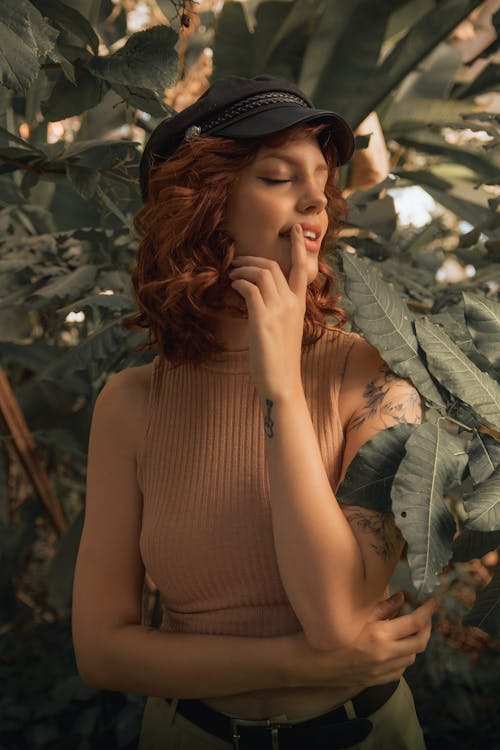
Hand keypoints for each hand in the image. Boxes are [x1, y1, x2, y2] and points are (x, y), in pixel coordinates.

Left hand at [228, 224, 308, 399]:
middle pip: (272, 266)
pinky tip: (232, 286)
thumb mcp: (285, 330)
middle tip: (237, 262)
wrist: (283, 383)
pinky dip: (239, 282)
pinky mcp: (262, 319)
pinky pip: (249, 288)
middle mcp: (291, 304)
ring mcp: (278, 310)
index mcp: (299, 305)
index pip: (302, 269)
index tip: (297, 230)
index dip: (299, 248)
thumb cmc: (281, 361)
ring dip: (242, 269)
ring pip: (260, 273)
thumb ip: (279, 311)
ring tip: (231, 275)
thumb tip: (261, 300)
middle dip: (252, 259)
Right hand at [288, 592, 436, 690]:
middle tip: (424, 615)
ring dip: (415, 643)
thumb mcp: (356, 615)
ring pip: (411, 658)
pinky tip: (396, 648)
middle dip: (427, 627)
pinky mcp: (376, 680)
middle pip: (420, 643)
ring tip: (410, 630)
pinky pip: (399, 670)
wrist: (311, 663)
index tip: (434, 601)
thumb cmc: (330, 632)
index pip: (416, 622)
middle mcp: (386, 655)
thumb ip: (382, 607)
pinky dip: (404, 657)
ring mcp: (382, 670)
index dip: (429, 611)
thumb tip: (401, 597)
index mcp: (381, 635)